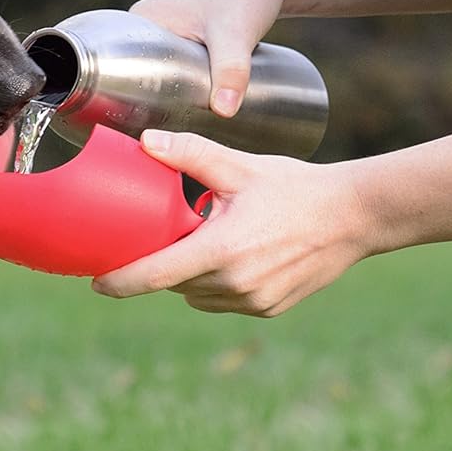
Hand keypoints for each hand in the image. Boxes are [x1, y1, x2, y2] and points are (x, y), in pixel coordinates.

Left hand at [91, 130, 374, 316]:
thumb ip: (189, 154)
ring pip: (198, 295)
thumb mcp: (239, 166)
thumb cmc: (295, 187)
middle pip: (175, 283)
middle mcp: (236, 283)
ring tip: (201, 242)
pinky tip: (231, 257)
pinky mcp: (269, 309)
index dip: (121, 282)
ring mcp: (254, 301)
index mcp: (222, 250)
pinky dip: (217, 284)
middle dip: (161, 266)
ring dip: (190, 276)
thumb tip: (145, 141)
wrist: (356, 217)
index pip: (156, 275)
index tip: (95, 284)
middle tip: (157, 240)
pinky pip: (225, 301)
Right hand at [130, 0, 301, 116]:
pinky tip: (181, 111)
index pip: (117, 66)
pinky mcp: (187, 34)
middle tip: (161, 135)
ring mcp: (166, 29)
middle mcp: (146, 24)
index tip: (137, 126)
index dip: (122, 97)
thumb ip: (231, 71)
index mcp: (139, 20)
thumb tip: (224, 112)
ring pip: (156, 72)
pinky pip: (172, 66)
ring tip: (172, 130)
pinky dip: (176, 86)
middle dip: (144, 104)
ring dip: (162, 97)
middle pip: (135, 73)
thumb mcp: (236, 35)